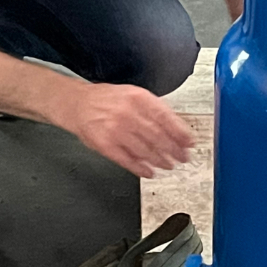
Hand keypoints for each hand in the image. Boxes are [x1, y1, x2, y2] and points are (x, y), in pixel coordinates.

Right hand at [63, 83, 194, 177]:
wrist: (77, 104)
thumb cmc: (106, 100)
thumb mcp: (133, 94)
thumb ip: (153, 109)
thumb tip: (176, 126)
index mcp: (138, 98)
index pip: (165, 117)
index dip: (180, 133)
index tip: (189, 142)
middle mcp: (128, 113)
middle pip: (157, 136)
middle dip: (173, 150)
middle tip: (182, 157)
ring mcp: (116, 130)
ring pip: (144, 150)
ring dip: (160, 160)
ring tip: (169, 165)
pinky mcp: (105, 145)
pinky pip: (127, 160)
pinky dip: (140, 168)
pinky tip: (149, 172)